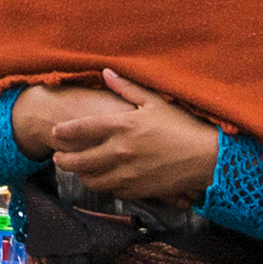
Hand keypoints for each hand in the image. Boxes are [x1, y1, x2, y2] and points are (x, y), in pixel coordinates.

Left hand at [22, 70, 221, 201]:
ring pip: (93, 180)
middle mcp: (122, 151)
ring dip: (81, 175)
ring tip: (77, 170)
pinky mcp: (139, 190)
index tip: (54, 133)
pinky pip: (112, 190)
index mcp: (124, 125)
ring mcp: (129, 173)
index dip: (65, 132)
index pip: (83, 129)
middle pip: (80, 160)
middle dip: (64, 160)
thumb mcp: (155, 101)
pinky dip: (102, 185)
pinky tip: (101, 180)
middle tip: (57, 157)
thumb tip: (106, 72)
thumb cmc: (183, 125)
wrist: (207, 158)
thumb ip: (126, 88)